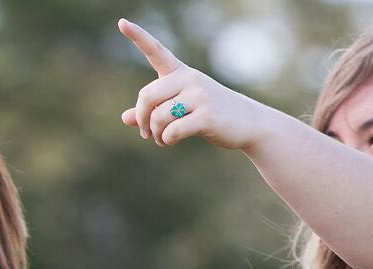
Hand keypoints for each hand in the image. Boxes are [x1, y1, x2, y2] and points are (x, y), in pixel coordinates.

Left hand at [117, 19, 297, 149]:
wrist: (251, 123)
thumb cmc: (211, 113)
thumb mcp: (181, 107)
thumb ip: (152, 111)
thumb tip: (124, 118)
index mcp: (180, 72)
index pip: (156, 50)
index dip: (138, 37)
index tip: (121, 23)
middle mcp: (189, 79)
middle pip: (146, 96)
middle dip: (142, 119)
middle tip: (146, 132)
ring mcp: (199, 96)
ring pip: (158, 117)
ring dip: (155, 134)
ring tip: (161, 139)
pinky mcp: (207, 116)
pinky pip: (172, 131)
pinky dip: (166, 140)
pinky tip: (170, 141)